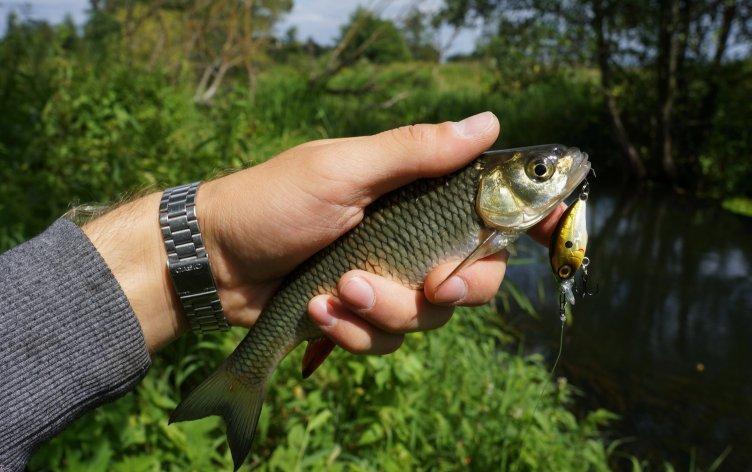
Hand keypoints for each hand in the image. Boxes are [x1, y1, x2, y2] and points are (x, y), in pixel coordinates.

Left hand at [84, 111, 564, 353]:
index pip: (490, 205)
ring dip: (386, 312)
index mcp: (416, 193)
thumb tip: (488, 121)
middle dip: (452, 289)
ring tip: (339, 292)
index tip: (558, 235)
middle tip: (426, 284)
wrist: (216, 259)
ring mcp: (389, 279)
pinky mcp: (364, 315)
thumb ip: (415, 152)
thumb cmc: (275, 201)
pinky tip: (322, 313)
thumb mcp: (343, 168)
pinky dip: (355, 333)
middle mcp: (412, 238)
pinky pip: (388, 342)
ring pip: (430, 317)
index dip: (531, 220)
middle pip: (477, 277)